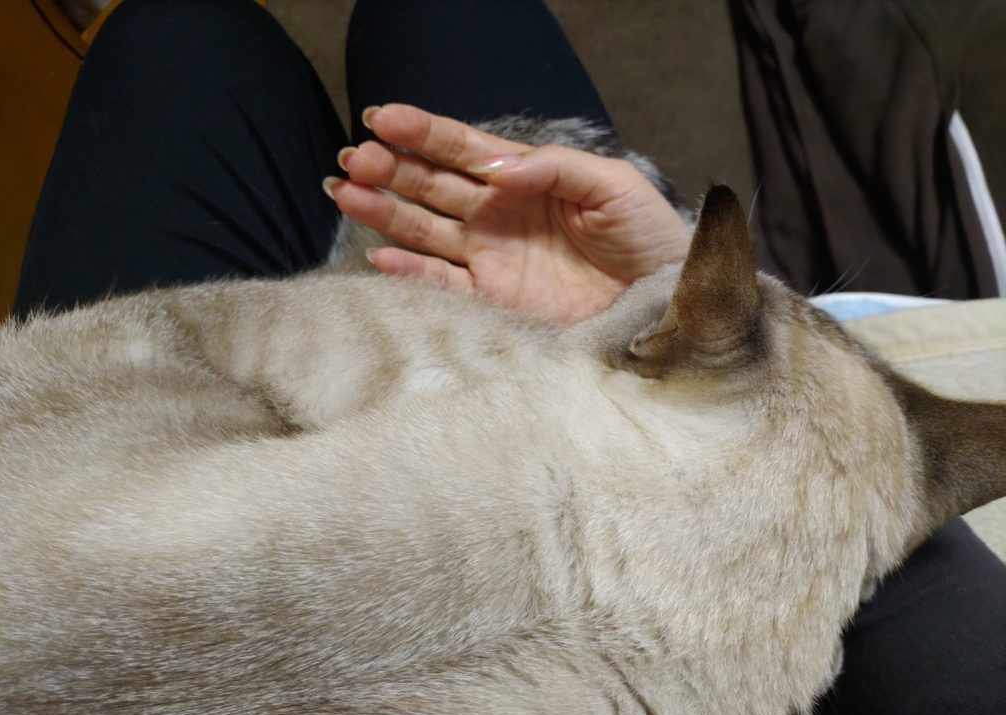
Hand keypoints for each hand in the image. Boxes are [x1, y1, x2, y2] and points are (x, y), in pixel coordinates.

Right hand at [325, 104, 690, 322]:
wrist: (666, 298)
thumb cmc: (647, 234)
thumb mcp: (611, 185)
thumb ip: (554, 167)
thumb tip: (496, 169)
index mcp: (525, 177)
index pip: (463, 149)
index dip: (422, 132)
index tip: (381, 117)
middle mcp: (498, 214)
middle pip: (433, 186)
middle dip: (391, 168)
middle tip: (355, 158)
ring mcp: (492, 257)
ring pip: (425, 229)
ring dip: (384, 211)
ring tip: (344, 191)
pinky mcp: (494, 299)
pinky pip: (442, 283)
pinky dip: (409, 270)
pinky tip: (379, 254)